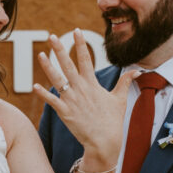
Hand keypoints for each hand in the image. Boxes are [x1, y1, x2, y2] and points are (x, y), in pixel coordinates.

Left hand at [32, 29, 138, 169]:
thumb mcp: (120, 99)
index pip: (86, 59)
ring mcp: (72, 101)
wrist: (105, 142)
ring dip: (48, 67)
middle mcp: (81, 89)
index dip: (80, 44)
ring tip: (40, 54)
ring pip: (57, 80)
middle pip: (68, 65)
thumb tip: (137, 71)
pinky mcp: (65, 113)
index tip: (76, 31)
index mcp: (93, 84)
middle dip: (60, 50)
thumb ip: (125, 82)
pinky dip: (44, 94)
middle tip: (52, 36)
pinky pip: (52, 101)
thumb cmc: (112, 121)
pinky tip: (35, 86)